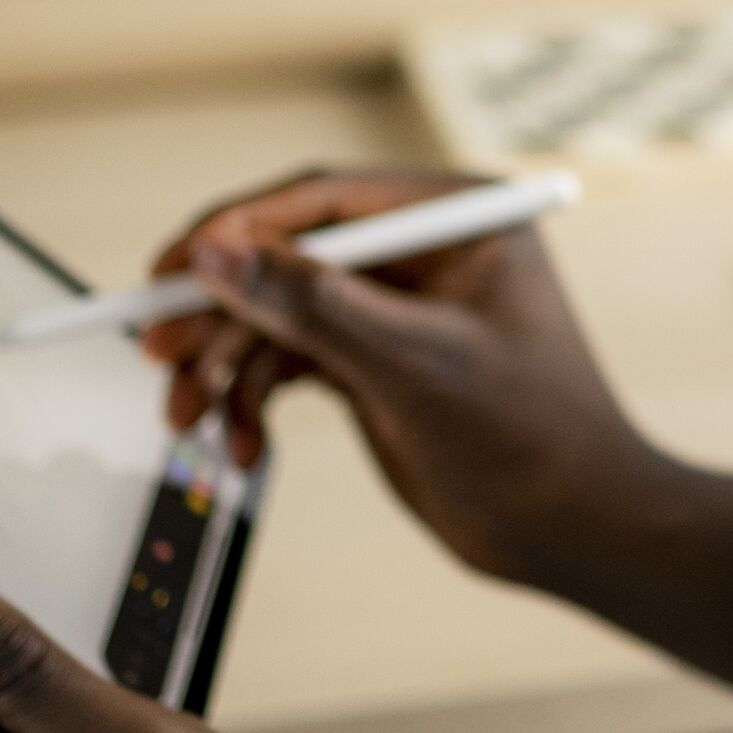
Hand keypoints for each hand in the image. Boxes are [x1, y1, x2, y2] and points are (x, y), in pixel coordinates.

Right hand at [137, 167, 657, 591]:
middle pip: (288, 256)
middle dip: (220, 310)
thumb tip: (217, 252)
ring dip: (226, 365)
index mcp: (458, 218)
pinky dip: (256, 399)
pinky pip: (293, 362)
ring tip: (187, 420)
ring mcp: (398, 308)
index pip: (323, 199)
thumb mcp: (414, 365)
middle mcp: (425, 252)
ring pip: (280, 315)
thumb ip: (314, 303)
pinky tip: (240, 447)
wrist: (577, 532)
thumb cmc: (532, 440)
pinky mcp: (378, 361)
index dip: (237, 228)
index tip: (169, 269)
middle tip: (155, 353)